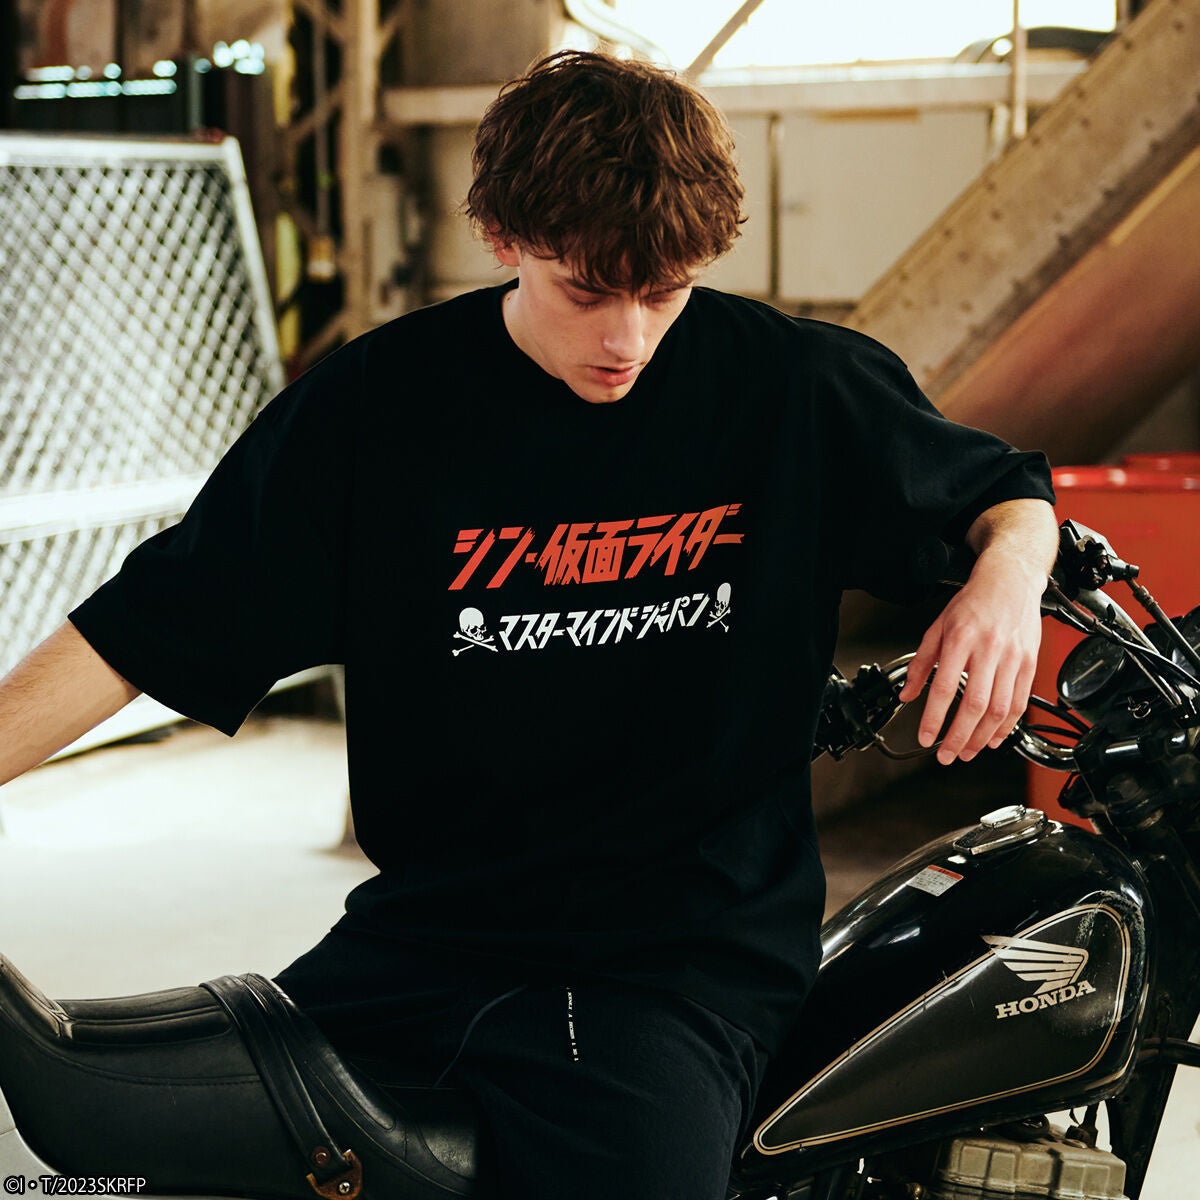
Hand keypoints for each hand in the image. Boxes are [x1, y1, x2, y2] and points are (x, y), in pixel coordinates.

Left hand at [897, 547, 1044, 763]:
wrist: (1010, 581)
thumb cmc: (973, 603)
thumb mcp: (937, 627)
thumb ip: (920, 664)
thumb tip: (906, 694)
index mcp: (960, 641)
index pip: (945, 688)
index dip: (934, 718)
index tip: (926, 738)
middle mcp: (988, 650)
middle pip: (975, 705)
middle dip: (960, 737)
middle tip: (947, 755)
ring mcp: (1012, 658)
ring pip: (1000, 708)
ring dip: (982, 737)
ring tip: (968, 751)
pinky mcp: (1029, 663)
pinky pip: (1020, 702)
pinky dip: (1007, 725)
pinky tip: (994, 737)